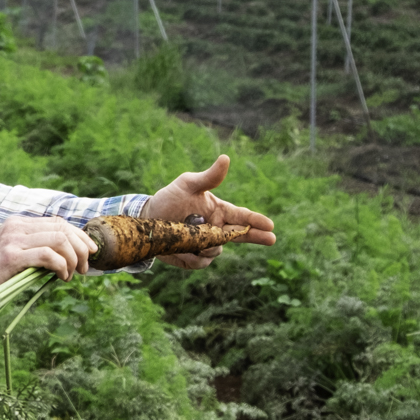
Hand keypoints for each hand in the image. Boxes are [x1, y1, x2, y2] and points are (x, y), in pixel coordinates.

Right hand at [0, 215, 97, 291]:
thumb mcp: (18, 253)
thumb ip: (38, 247)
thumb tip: (71, 253)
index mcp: (19, 222)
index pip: (58, 222)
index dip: (80, 235)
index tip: (90, 251)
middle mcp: (17, 226)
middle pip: (62, 229)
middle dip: (81, 248)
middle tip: (83, 267)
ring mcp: (13, 239)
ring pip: (59, 241)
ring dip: (72, 259)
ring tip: (71, 274)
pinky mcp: (12, 256)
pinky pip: (48, 255)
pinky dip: (61, 266)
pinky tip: (61, 277)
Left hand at [140, 155, 276, 269]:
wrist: (148, 219)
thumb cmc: (170, 199)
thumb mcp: (187, 184)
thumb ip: (208, 177)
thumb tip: (225, 158)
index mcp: (219, 211)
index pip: (242, 216)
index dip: (256, 221)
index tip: (270, 225)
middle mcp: (217, 229)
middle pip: (242, 235)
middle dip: (256, 236)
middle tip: (271, 239)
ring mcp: (207, 245)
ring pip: (217, 250)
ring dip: (208, 245)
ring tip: (189, 236)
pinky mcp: (194, 258)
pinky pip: (201, 261)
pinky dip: (193, 256)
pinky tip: (181, 248)